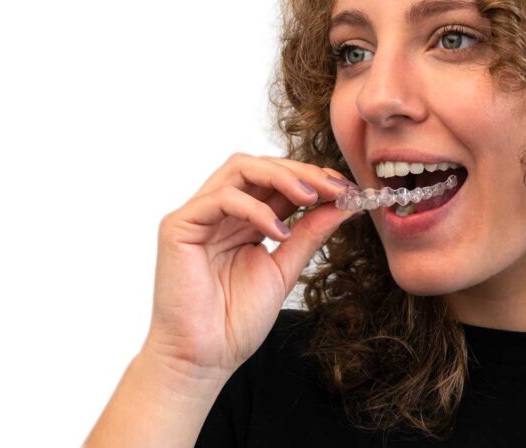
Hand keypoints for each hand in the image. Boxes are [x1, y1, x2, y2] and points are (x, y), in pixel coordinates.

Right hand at [142, 153, 356, 381]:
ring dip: (281, 177)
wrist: (204, 358)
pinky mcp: (178, 226)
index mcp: (243, 219)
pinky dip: (255, 209)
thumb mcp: (285, 269)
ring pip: (239, 169)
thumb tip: (345, 203)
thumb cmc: (236, 320)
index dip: (312, 178)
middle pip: (260, 166)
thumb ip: (310, 234)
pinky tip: (279, 231)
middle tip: (336, 187)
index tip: (348, 189)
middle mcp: (219, 211)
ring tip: (313, 196)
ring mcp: (198, 215)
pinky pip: (221, 198)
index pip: (277, 182)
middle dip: (302, 172)